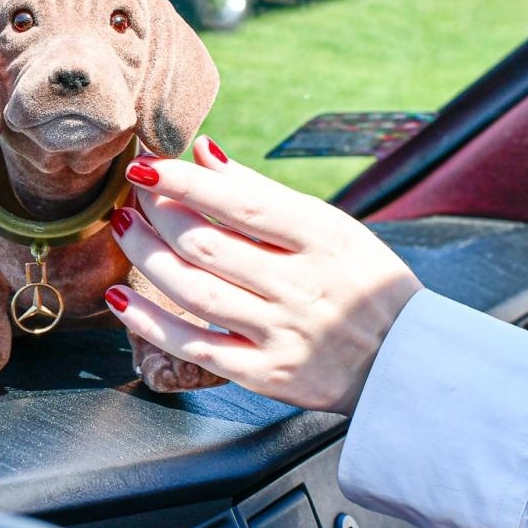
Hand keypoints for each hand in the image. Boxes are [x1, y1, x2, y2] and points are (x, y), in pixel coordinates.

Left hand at [105, 136, 422, 413]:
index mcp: (323, 239)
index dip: (186, 183)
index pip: (242, 204)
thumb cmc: (364, 283)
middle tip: (132, 196)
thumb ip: (264, 193)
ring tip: (124, 229)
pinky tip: (121, 296)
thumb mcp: (332, 228)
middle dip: (158, 214)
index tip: (146, 164)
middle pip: (208, 246)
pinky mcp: (265, 374)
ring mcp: (282, 334)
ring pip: (195, 293)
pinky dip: (151, 322)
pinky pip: (195, 346)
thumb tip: (203, 153)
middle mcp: (301, 287)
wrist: (406, 366)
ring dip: (147, 257)